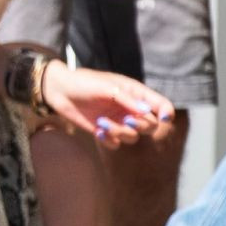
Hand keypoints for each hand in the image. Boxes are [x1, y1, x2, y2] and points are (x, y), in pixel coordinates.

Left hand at [41, 64, 176, 146]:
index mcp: (135, 93)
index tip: (163, 119)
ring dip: (120, 133)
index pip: (160, 104)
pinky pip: (116, 143)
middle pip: (150, 125)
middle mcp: (130, 109)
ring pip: (132, 136)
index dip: (166, 113)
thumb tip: (147, 113)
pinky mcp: (106, 131)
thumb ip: (127, 100)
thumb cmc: (84, 82)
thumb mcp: (107, 87)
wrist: (60, 91)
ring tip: (103, 124)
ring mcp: (118, 120)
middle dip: (140, 126)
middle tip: (126, 120)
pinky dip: (109, 140)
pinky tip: (97, 131)